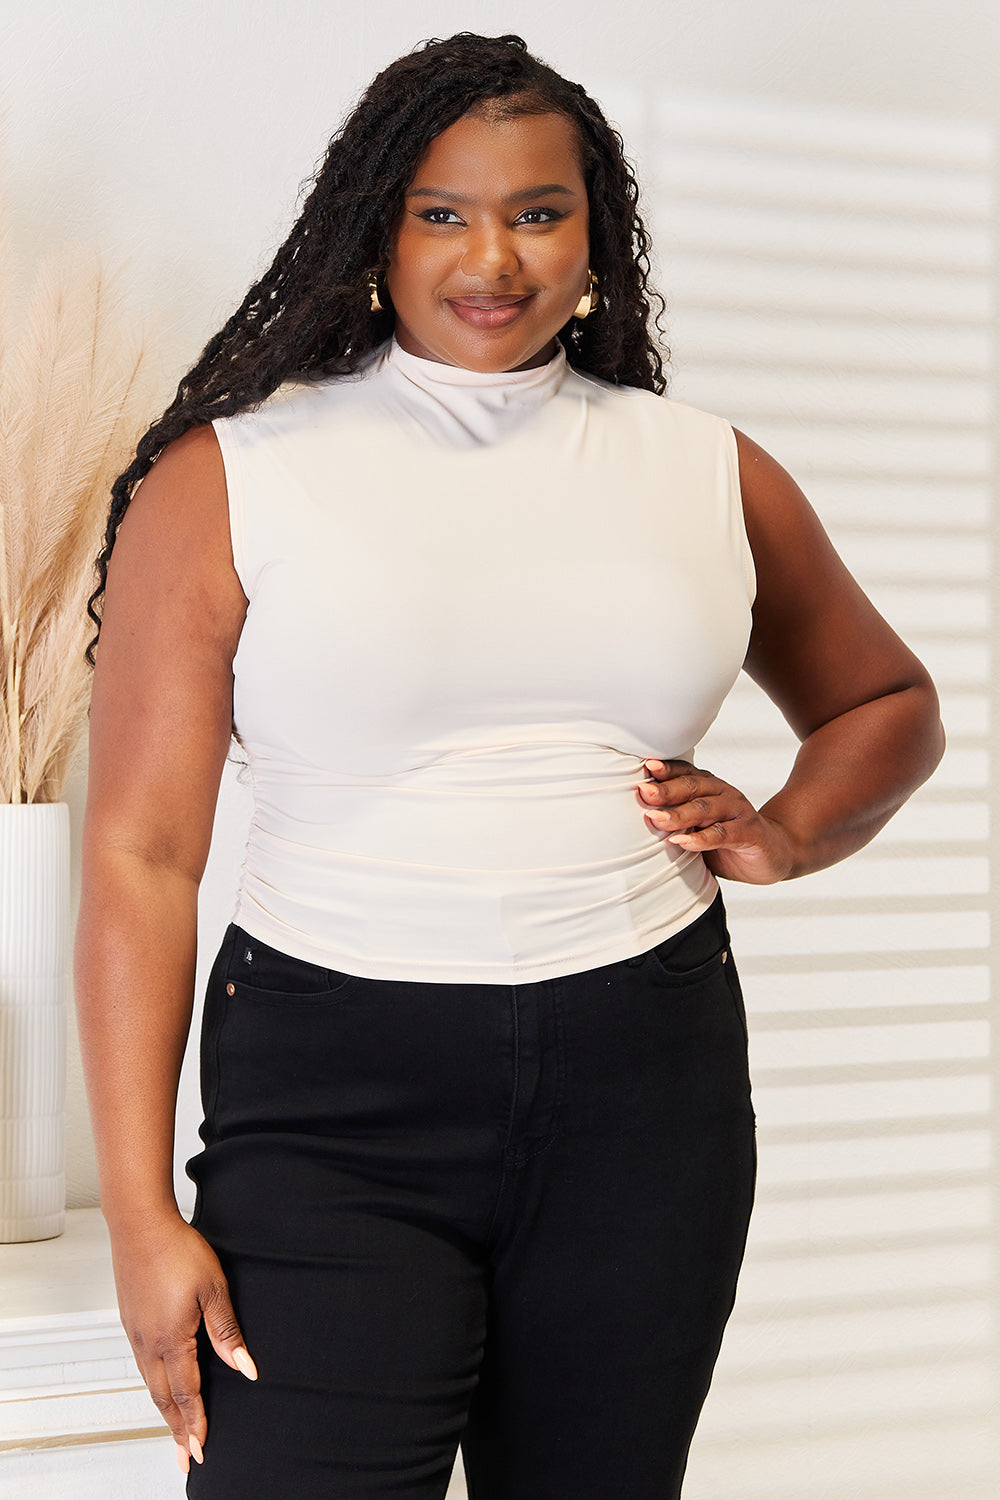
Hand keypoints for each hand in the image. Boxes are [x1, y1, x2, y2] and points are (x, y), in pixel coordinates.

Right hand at [109, 1212, 257, 1472]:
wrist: (140, 1224)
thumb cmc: (178, 1249)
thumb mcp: (214, 1288)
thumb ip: (227, 1331)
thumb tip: (245, 1368)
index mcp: (171, 1339)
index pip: (186, 1393)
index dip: (195, 1424)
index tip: (200, 1451)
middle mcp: (148, 1343)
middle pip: (164, 1398)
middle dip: (177, 1430)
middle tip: (185, 1457)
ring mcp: (136, 1332)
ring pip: (150, 1383)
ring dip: (164, 1410)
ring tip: (175, 1430)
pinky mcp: (131, 1320)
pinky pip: (143, 1365)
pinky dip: (154, 1385)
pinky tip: (160, 1386)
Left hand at [638, 758, 794, 885]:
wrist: (772, 853)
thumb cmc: (727, 839)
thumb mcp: (698, 826)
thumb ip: (676, 820)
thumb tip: (634, 817)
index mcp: (710, 787)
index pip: (686, 773)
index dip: (666, 770)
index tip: (645, 768)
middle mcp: (723, 793)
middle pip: (692, 787)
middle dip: (665, 789)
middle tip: (643, 792)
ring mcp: (737, 811)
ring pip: (704, 808)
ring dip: (678, 813)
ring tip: (655, 818)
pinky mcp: (748, 832)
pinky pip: (721, 834)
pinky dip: (700, 838)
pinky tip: (681, 841)